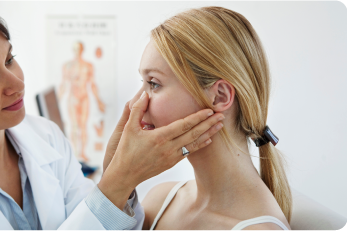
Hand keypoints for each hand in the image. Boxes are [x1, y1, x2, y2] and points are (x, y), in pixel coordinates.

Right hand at [98, 92, 223, 208]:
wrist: (125, 175)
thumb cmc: (125, 151)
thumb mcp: (128, 128)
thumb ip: (137, 109)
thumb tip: (144, 94)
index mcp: (159, 137)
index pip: (184, 125)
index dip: (198, 117)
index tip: (209, 110)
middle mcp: (168, 148)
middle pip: (193, 134)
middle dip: (209, 124)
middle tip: (221, 115)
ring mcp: (171, 157)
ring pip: (194, 144)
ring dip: (208, 134)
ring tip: (219, 126)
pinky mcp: (171, 163)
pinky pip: (189, 152)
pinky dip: (200, 145)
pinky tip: (207, 140)